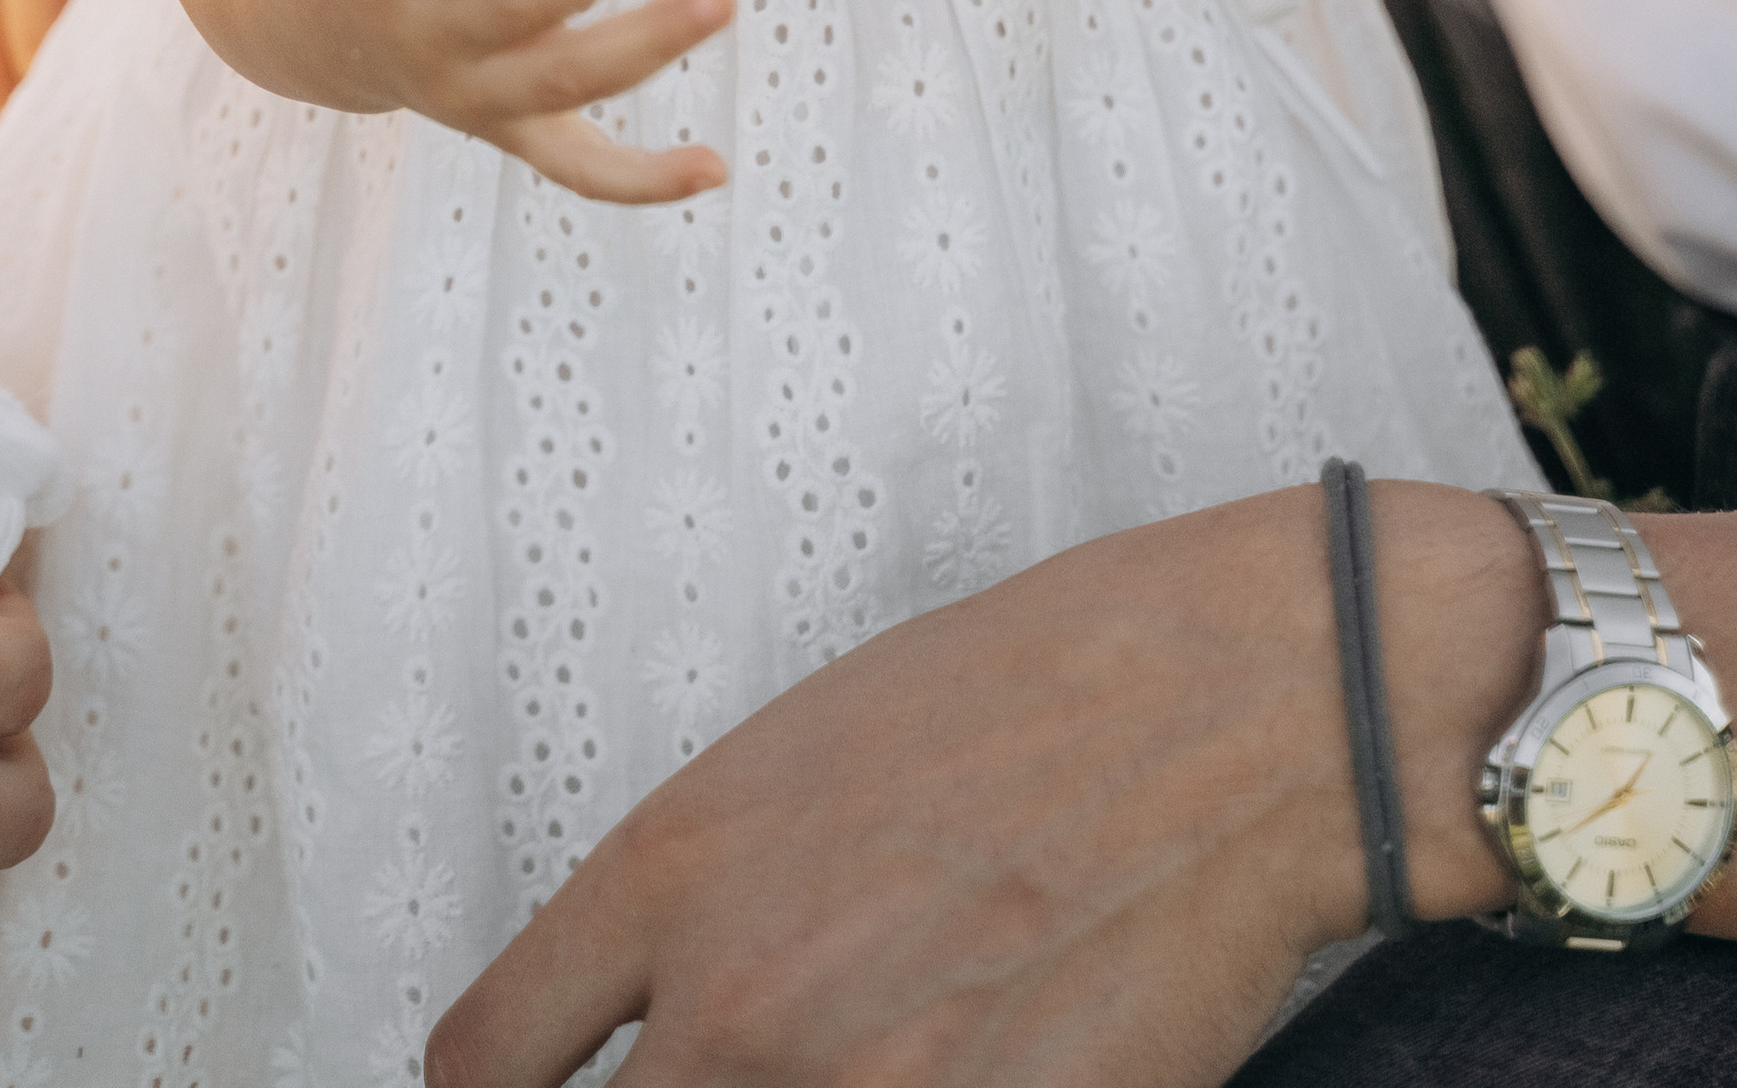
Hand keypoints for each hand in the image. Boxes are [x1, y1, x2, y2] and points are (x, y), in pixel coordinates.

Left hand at [426, 484, 1530, 1087]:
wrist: (1248, 703)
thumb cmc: (1062, 688)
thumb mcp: (827, 749)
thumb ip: (732, 886)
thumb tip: (684, 988)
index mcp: (682, 863)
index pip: (488, 1058)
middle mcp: (742, 995)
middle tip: (754, 1073)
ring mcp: (857, 1083)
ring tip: (876, 1055)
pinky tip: (981, 1066)